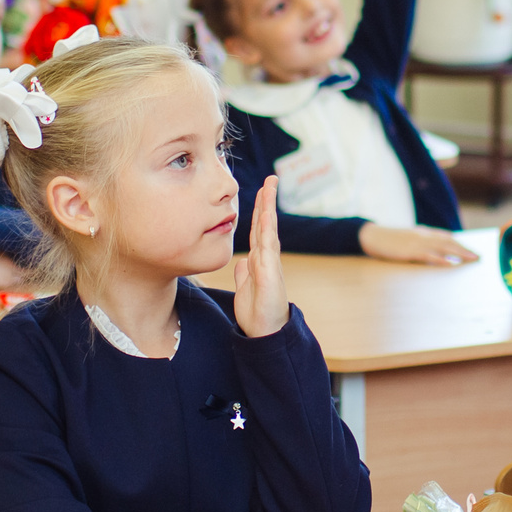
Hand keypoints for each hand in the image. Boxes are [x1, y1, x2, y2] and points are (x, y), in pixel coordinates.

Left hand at [233, 179, 287, 335]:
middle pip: (265, 222)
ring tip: (270, 186)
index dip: (258, 209)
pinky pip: (267, 245)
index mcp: (259, 259)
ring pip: (268, 228)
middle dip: (266, 200)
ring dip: (268, 206)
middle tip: (270, 178)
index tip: (260, 190)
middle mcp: (266, 257)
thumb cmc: (257, 312)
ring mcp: (269, 262)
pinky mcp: (269, 271)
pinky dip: (267, 228)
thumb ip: (243, 273)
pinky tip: (266, 212)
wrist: (265, 332)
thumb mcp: (244, 288)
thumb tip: (241, 263)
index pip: (257, 228)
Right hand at [357, 225, 477, 265]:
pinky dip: (440, 259)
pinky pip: (428, 255)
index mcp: (422, 233)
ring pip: (443, 247)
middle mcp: (423, 236)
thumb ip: (421, 243)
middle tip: (478, 257)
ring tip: (471, 259)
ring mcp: (416, 243)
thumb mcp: (407, 239)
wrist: (371, 236)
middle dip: (464, 249)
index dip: (460, 244)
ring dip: (458, 253)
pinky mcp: (409, 252)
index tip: (472, 251)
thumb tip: (434, 250)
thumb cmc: (389, 240)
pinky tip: (450, 263)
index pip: (446, 237)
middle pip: (449, 241)